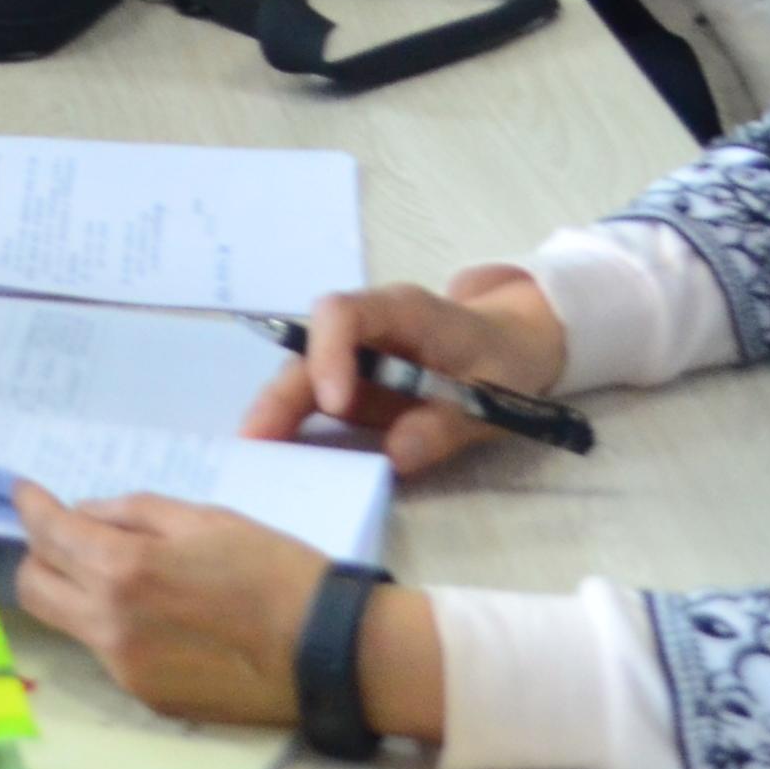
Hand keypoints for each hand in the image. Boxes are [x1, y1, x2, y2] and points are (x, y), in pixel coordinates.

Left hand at [13, 483, 407, 733]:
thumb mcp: (204, 519)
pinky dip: (116, 626)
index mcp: (124, 570)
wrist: (329, 653)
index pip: (47, 535)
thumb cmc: (274, 571)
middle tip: (68, 536)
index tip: (26, 493)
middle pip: (33, 588)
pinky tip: (160, 616)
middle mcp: (110, 624)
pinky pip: (108, 652)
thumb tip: (85, 515)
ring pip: (67, 622)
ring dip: (76, 592)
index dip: (30, 507)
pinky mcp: (147, 697)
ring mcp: (125, 668)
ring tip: (121, 573)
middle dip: (40, 555)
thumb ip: (133, 513)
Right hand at [240, 271, 570, 479]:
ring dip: (277, 413)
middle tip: (255, 439)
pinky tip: (280, 457)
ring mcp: (352, 357)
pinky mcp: (350, 384)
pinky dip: (295, 427)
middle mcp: (364, 329)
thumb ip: (446, 423)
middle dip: (280, 393)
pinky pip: (315, 401)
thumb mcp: (494, 394)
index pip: (344, 313)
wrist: (513, 345)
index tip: (333, 405)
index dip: (329, 353)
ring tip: (256, 454)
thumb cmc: (505, 360)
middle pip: (308, 350)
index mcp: (401, 311)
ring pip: (303, 376)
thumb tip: (396, 456)